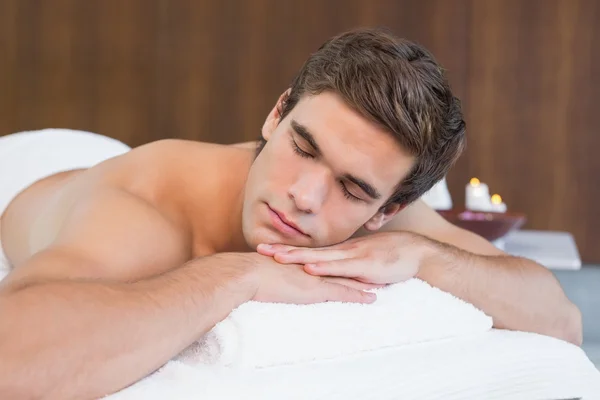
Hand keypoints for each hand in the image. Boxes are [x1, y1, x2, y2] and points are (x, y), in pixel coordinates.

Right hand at [237, 253, 377, 304]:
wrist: (246, 274)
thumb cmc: (248, 275)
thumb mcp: (263, 274)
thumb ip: (271, 276)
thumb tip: (270, 281)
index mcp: (299, 264)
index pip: (324, 264)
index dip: (340, 264)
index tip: (354, 265)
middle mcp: (311, 267)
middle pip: (341, 268)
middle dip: (359, 269)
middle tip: (377, 269)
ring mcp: (315, 277)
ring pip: (346, 278)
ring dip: (365, 281)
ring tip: (383, 282)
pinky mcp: (315, 289)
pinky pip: (342, 292)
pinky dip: (358, 294)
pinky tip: (372, 298)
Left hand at [257, 231, 428, 284]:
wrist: (417, 252)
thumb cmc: (392, 257)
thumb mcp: (365, 263)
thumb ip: (349, 268)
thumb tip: (332, 277)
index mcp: (342, 251)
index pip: (310, 250)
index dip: (289, 249)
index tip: (267, 249)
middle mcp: (343, 251)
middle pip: (308, 251)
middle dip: (284, 250)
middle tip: (260, 249)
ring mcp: (353, 257)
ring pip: (320, 257)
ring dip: (298, 257)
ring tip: (277, 257)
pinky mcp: (364, 265)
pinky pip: (341, 267)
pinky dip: (325, 268)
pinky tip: (310, 269)